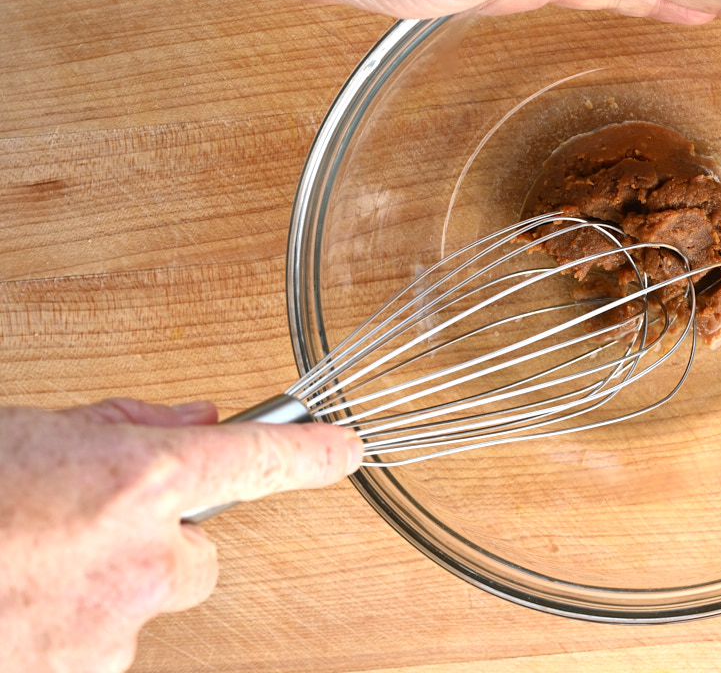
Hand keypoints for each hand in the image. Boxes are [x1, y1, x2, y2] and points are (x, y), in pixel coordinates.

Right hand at [0, 398, 361, 672]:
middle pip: (199, 557)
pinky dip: (70, 626)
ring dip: (106, 589)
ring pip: (146, 605)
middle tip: (88, 529)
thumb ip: (128, 425)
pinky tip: (20, 602)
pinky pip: (101, 645)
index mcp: (137, 480)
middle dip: (162, 543)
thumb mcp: (36, 430)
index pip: (257, 461)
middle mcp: (140, 559)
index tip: (343, 449)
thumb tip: (197, 419)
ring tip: (29, 566)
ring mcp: (109, 629)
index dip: (310, 454)